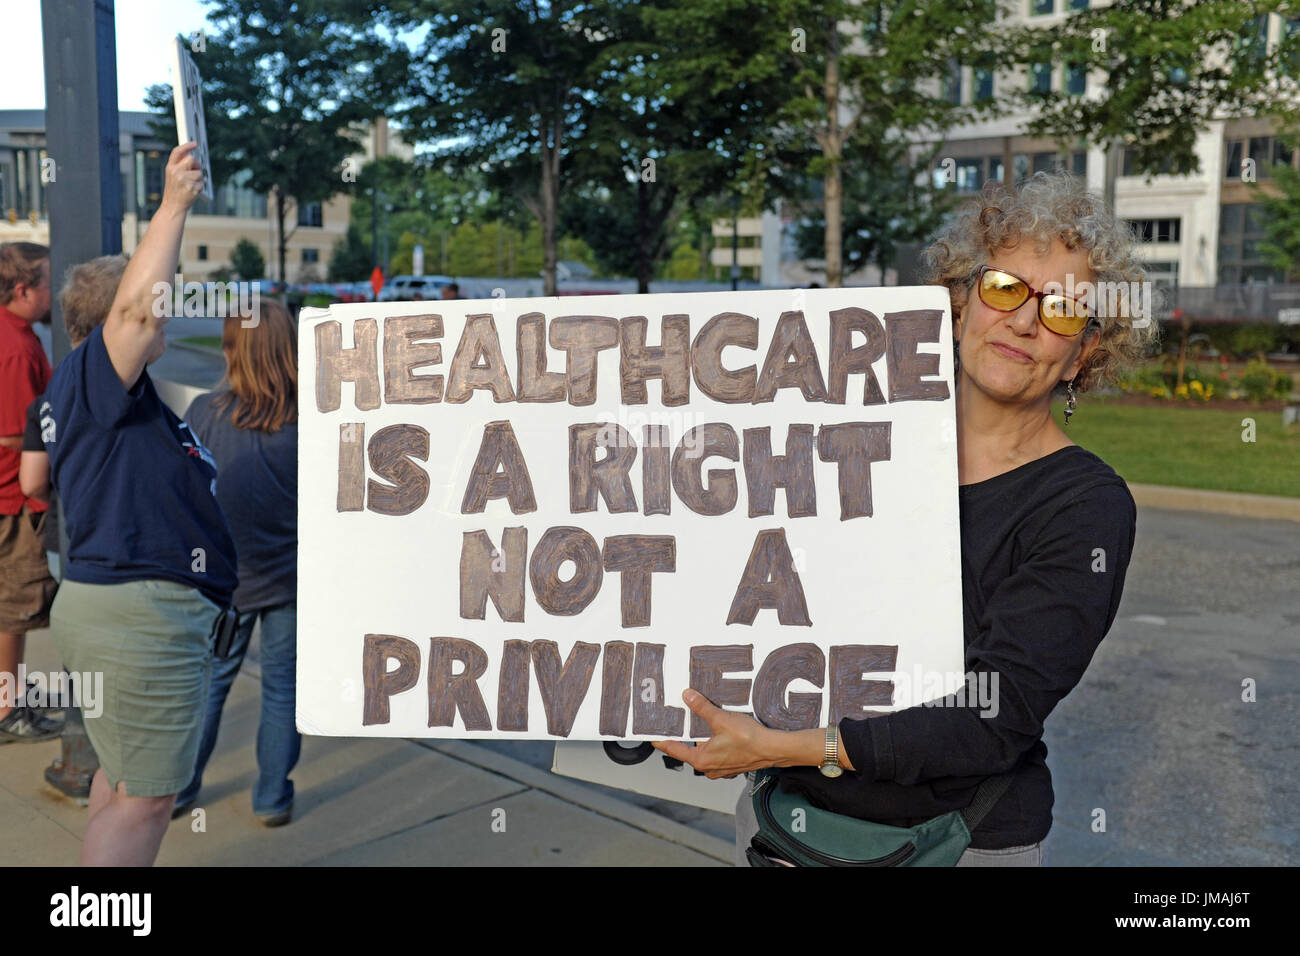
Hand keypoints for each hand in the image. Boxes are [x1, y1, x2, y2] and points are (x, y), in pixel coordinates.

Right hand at [160, 142, 204, 211]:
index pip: (177, 152)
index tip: (195, 143)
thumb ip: (179, 165)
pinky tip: (193, 191)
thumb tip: (192, 156)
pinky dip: (200, 188)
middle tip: (195, 171)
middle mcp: (176, 172)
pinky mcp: (192, 188)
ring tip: (191, 185)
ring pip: (199, 173)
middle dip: (196, 165)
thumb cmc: (174, 191)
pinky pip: (202, 184)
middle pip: (192, 159)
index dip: (187, 146)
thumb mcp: (172, 175)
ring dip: (199, 179)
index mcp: (170, 167)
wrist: (172, 206)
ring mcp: (183, 180)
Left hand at [652, 690, 777, 778]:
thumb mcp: (721, 719)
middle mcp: (709, 767)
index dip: (662, 741)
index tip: (652, 737)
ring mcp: (720, 768)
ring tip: (701, 722)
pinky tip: (718, 731)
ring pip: (704, 751)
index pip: (674, 749)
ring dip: (702, 739)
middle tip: (678, 721)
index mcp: (702, 759)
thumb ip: (702, 708)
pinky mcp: (730, 764)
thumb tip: (688, 697)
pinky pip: (716, 753)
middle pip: (689, 750)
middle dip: (685, 736)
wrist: (773, 749)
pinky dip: (714, 742)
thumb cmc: (750, 741)